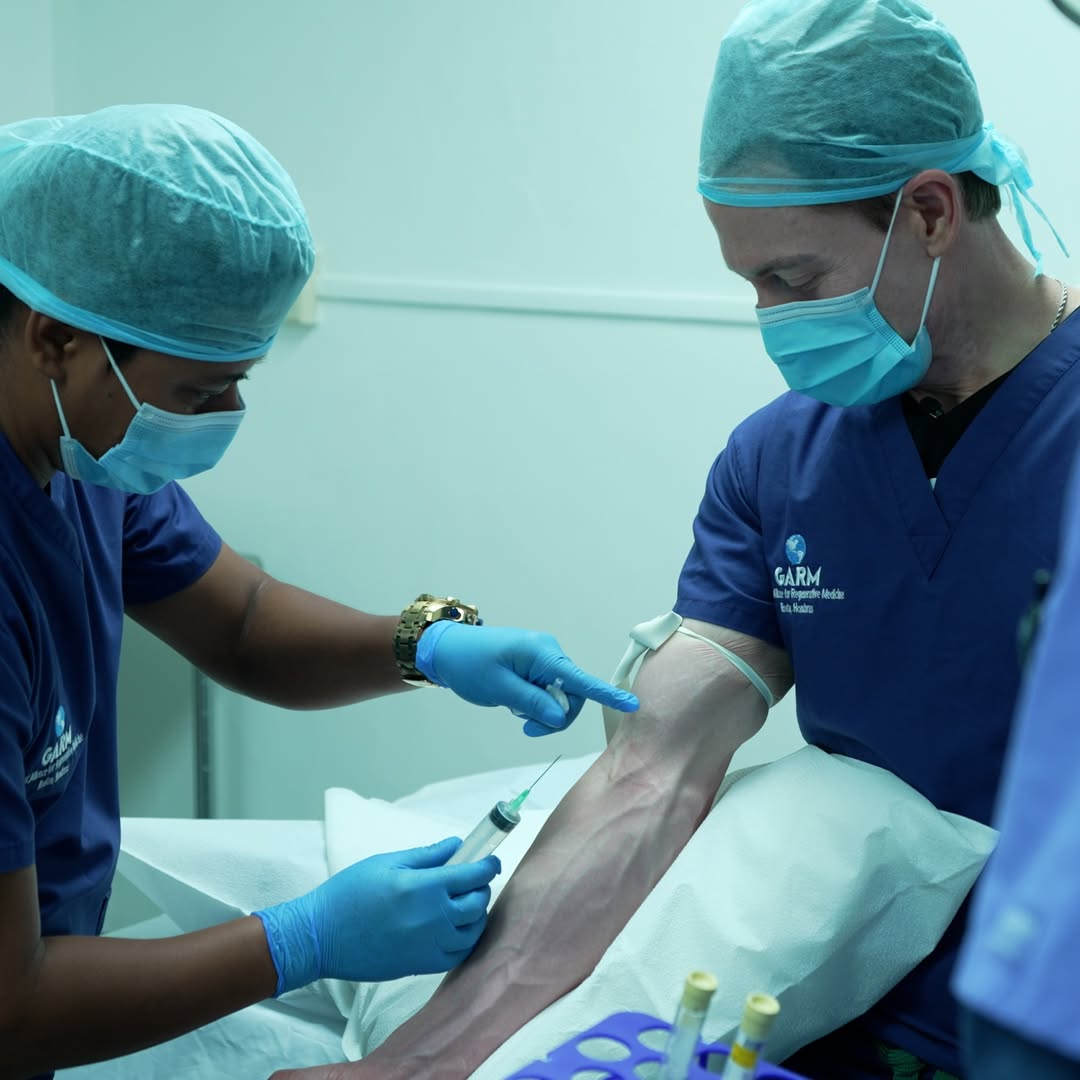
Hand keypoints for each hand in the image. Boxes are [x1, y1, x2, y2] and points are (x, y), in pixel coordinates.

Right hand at [254, 838, 498, 994]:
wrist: (320, 936)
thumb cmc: (349, 892)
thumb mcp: (386, 862)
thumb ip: (426, 855)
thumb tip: (457, 845)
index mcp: (423, 886)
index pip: (473, 875)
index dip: (488, 865)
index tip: (491, 860)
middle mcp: (433, 917)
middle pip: (477, 902)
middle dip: (481, 888)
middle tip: (474, 880)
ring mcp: (429, 945)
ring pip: (473, 931)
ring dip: (476, 915)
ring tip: (466, 904)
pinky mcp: (421, 966)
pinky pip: (458, 955)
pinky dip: (465, 941)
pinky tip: (457, 929)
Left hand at [416, 622, 638, 734]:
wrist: (447, 650)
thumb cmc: (469, 664)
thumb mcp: (499, 688)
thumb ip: (532, 702)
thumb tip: (560, 716)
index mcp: (541, 653)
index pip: (579, 678)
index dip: (605, 694)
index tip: (631, 704)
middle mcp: (548, 653)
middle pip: (572, 694)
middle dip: (556, 716)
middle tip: (527, 728)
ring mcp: (543, 659)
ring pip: (561, 696)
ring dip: (545, 712)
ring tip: (518, 715)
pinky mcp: (536, 667)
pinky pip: (549, 691)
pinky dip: (538, 704)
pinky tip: (517, 705)